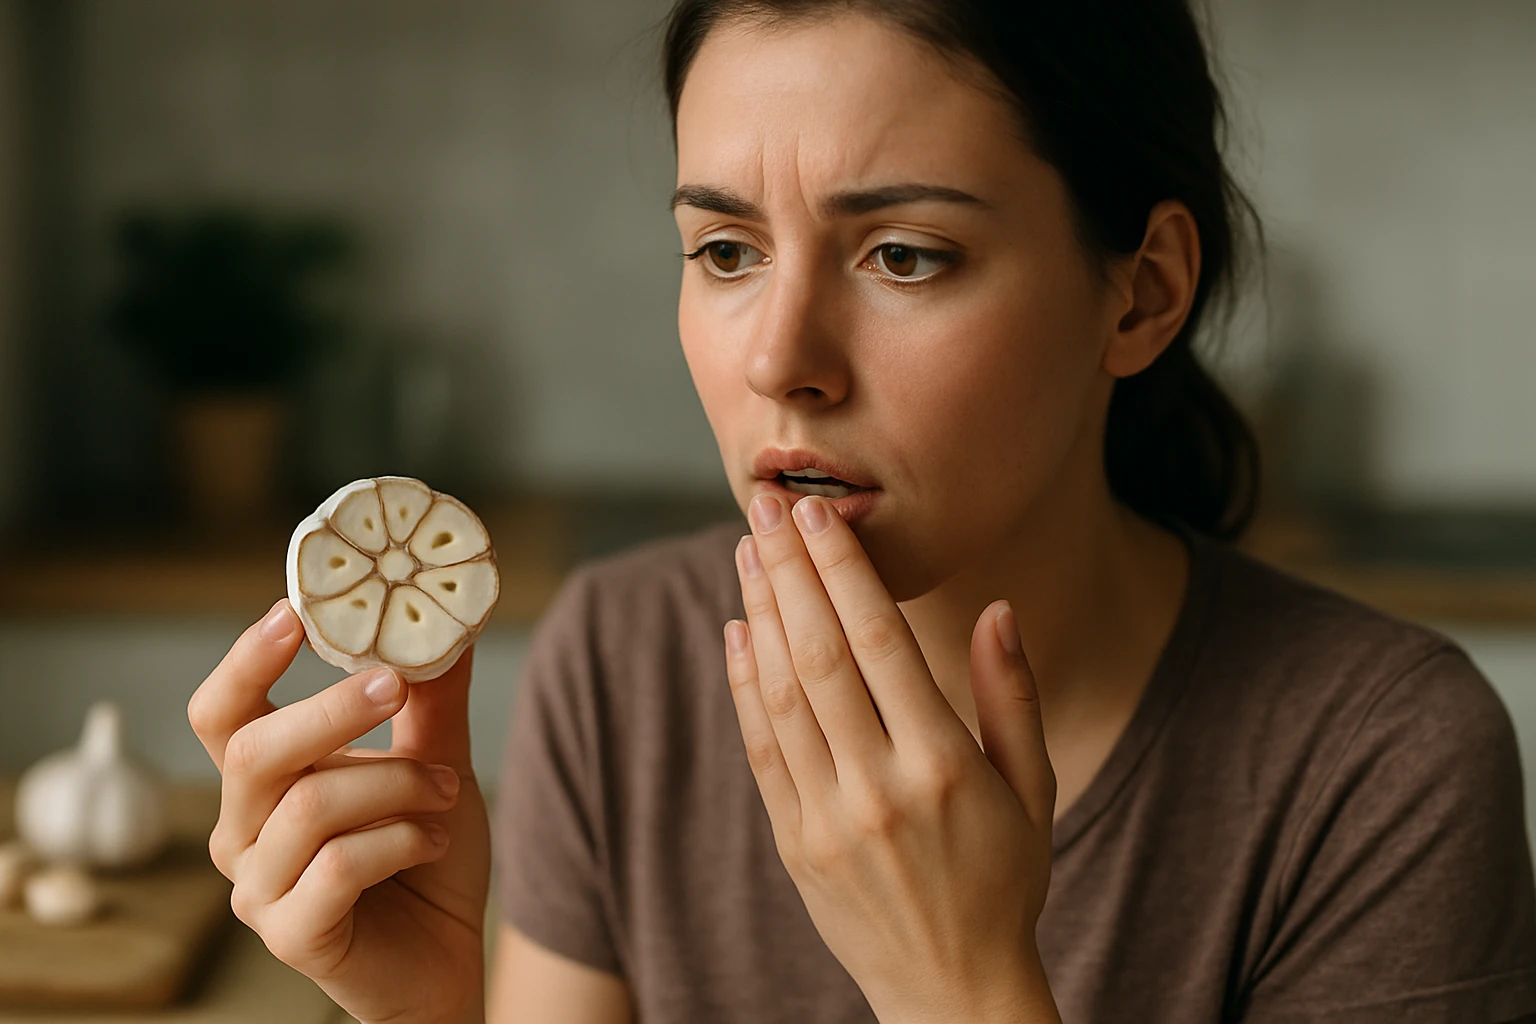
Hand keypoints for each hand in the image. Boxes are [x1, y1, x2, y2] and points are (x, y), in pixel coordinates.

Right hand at [188, 599, 489, 1023]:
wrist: (448, 955)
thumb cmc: (426, 855)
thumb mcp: (435, 762)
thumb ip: (432, 699)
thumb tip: (448, 619)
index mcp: (261, 782)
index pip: (221, 713)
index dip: (246, 661)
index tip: (294, 611)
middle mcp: (241, 832)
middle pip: (252, 751)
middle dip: (330, 710)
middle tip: (395, 683)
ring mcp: (258, 889)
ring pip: (309, 807)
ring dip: (393, 784)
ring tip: (446, 789)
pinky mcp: (291, 935)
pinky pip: (337, 868)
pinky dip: (400, 840)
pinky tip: (435, 841)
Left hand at [725, 492, 1058, 1023]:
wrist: (951, 990)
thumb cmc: (1004, 879)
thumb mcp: (1033, 788)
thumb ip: (1014, 696)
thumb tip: (1000, 608)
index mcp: (945, 766)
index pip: (880, 643)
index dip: (844, 570)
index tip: (820, 514)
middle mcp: (880, 787)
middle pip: (819, 656)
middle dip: (789, 572)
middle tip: (765, 508)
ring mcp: (828, 818)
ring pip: (781, 695)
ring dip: (759, 614)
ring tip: (746, 551)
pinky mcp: (793, 843)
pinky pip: (760, 749)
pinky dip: (744, 685)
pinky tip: (737, 630)